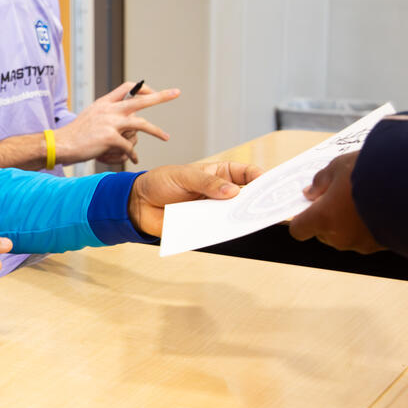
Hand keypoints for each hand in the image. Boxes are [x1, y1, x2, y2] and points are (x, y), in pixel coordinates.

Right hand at [56, 82, 179, 164]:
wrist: (61, 144)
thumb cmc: (75, 134)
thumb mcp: (91, 116)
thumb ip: (106, 113)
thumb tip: (123, 119)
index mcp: (105, 102)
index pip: (128, 87)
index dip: (142, 88)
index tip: (152, 92)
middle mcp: (109, 109)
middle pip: (140, 100)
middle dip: (161, 96)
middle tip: (176, 93)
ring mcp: (110, 123)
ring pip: (141, 124)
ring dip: (156, 131)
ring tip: (166, 137)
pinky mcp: (109, 138)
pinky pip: (128, 146)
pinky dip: (133, 154)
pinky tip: (133, 159)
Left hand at [128, 162, 262, 235]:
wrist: (138, 204)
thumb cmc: (160, 182)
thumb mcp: (183, 176)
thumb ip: (206, 182)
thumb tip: (232, 191)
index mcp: (219, 174)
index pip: (246, 174)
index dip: (260, 177)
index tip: (269, 183)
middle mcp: (220, 193)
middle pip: (247, 198)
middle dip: (257, 201)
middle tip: (267, 206)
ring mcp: (213, 211)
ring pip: (235, 217)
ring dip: (243, 220)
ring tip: (251, 221)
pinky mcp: (204, 228)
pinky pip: (219, 232)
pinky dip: (226, 233)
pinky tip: (230, 233)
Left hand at [289, 152, 381, 253]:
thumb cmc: (370, 173)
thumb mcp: (338, 167)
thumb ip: (320, 181)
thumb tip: (310, 192)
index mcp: (323, 219)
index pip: (299, 230)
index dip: (301, 219)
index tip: (308, 206)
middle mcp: (340, 237)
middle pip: (323, 233)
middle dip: (327, 218)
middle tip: (338, 197)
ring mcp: (362, 244)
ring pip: (346, 236)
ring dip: (348, 222)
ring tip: (362, 200)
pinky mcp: (383, 246)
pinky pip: (368, 237)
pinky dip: (368, 226)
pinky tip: (378, 207)